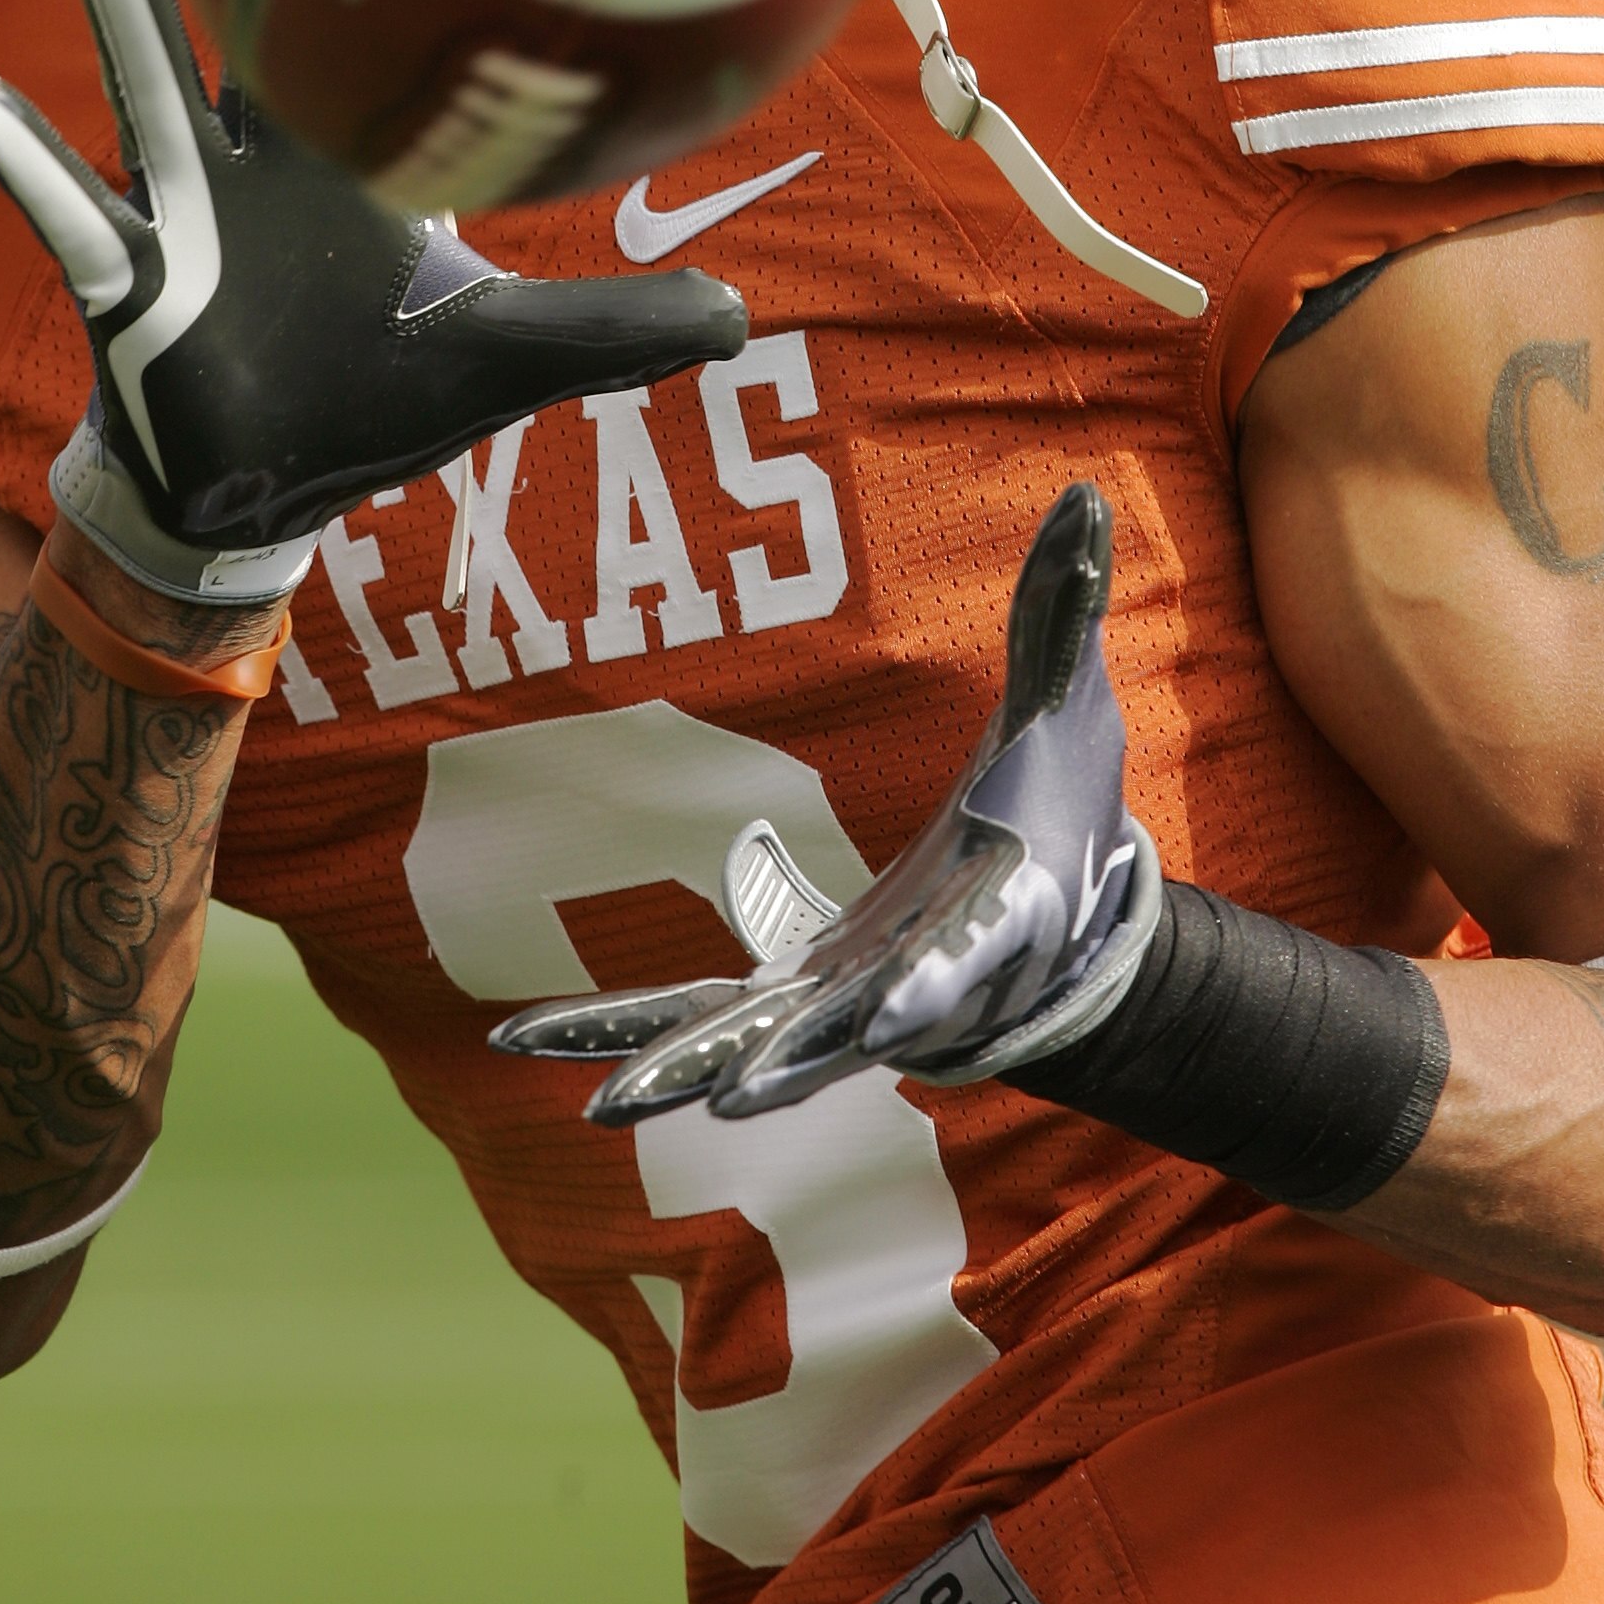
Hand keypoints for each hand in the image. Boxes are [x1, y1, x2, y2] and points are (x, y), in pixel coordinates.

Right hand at [0, 0, 746, 600]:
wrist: (267, 488)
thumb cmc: (375, 402)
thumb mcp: (503, 362)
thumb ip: (610, 333)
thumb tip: (744, 315)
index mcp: (343, 166)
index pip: (359, 47)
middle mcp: (255, 166)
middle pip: (246, 35)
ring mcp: (181, 213)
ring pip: (152, 94)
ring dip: (126, 13)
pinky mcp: (126, 282)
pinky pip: (71, 213)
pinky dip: (33, 162)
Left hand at [492, 481, 1162, 1118]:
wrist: (1049, 916)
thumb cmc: (1058, 811)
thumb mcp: (1065, 707)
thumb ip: (1064, 609)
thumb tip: (1084, 494)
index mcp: (984, 920)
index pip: (961, 956)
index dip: (930, 987)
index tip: (893, 1017)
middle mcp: (905, 984)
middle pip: (838, 1033)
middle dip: (782, 1062)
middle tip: (720, 1099)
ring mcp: (838, 1004)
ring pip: (745, 1044)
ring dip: (678, 1068)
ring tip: (605, 1108)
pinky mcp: (787, 997)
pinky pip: (688, 1014)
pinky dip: (614, 1026)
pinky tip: (519, 1040)